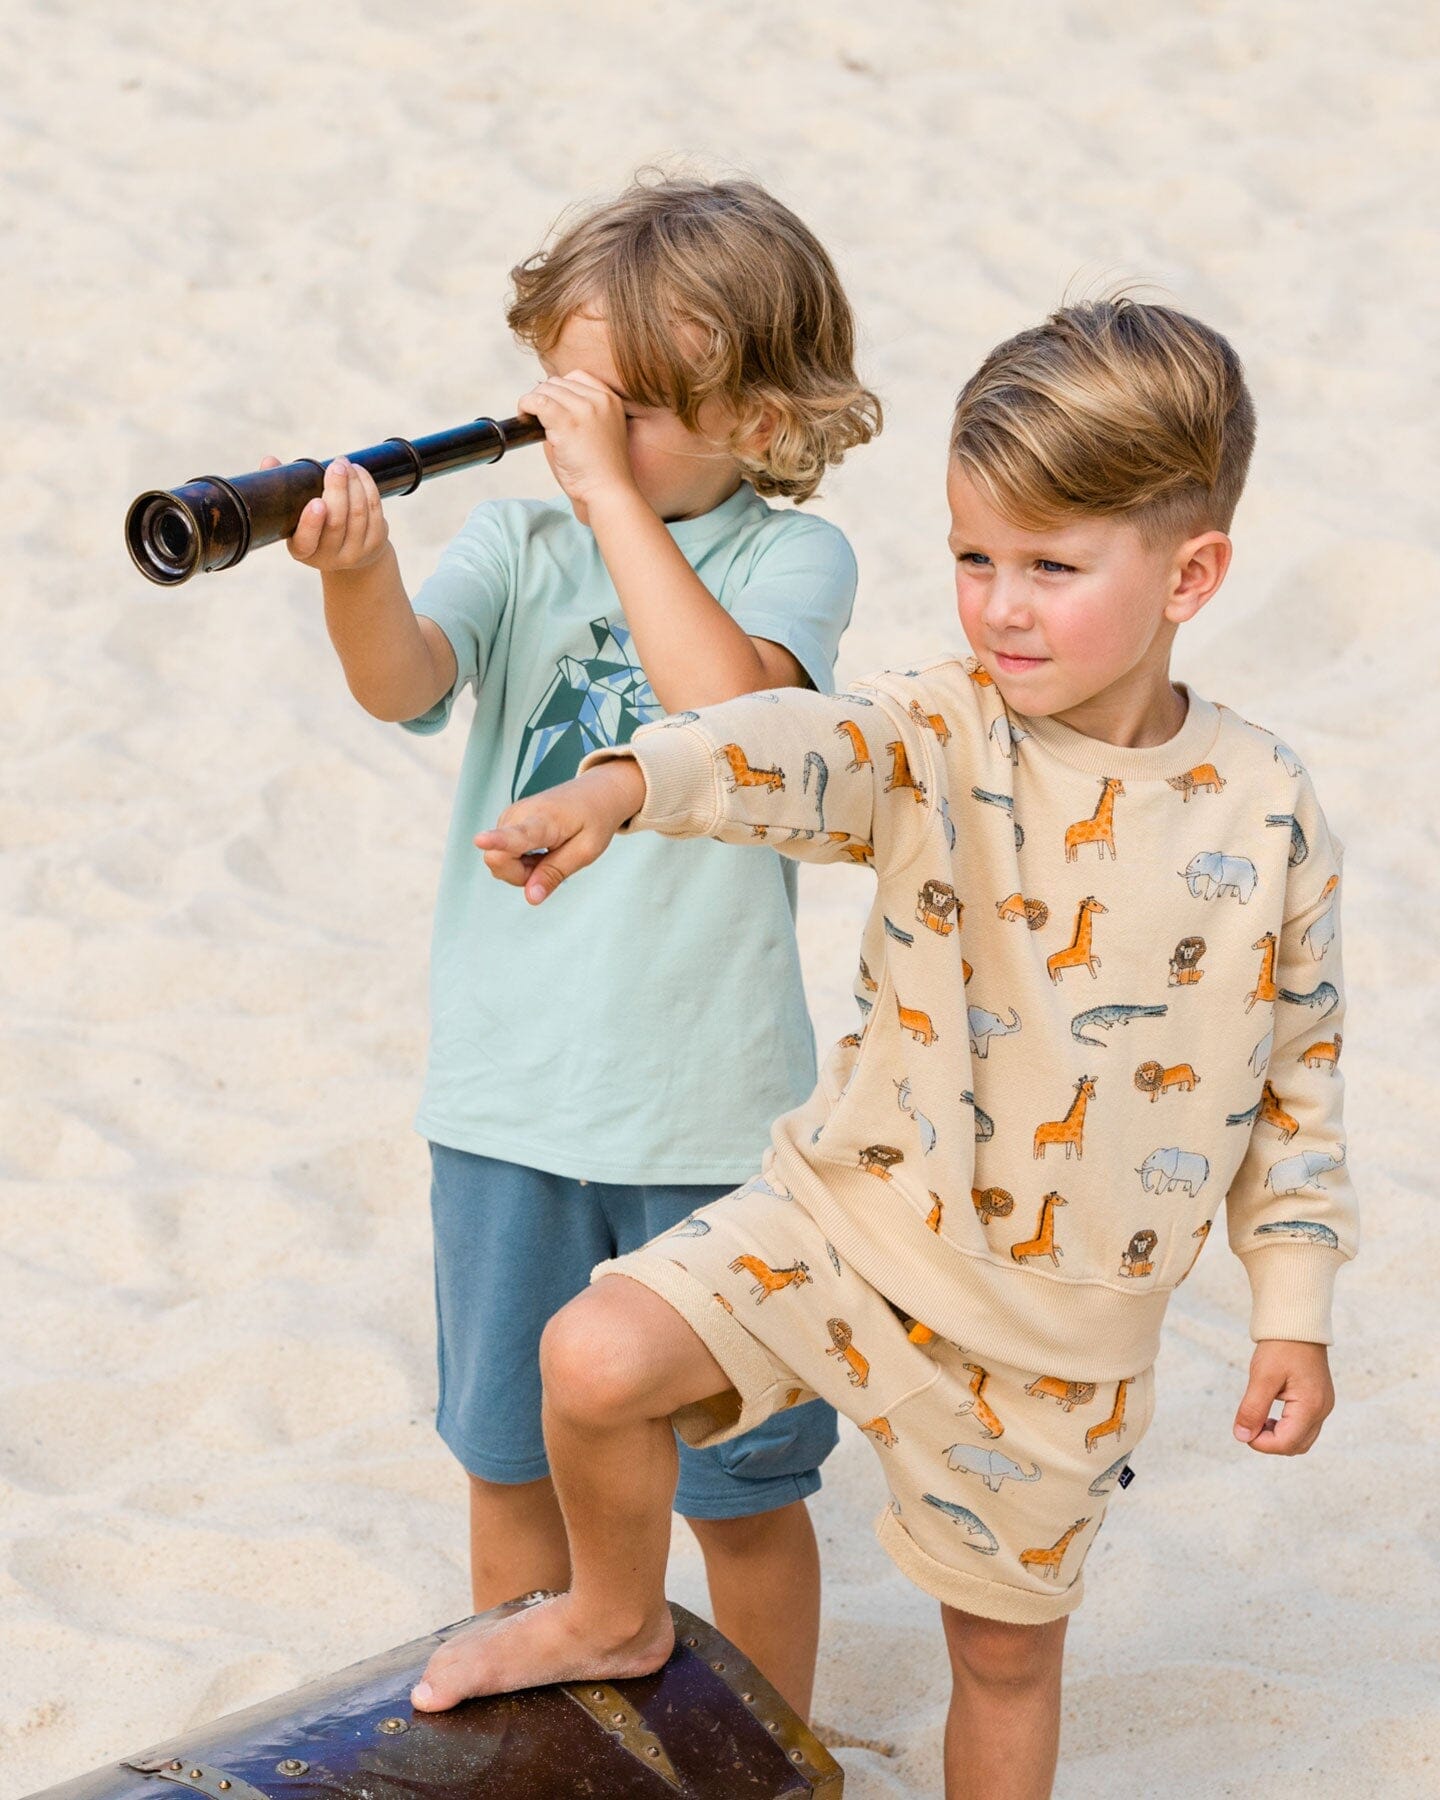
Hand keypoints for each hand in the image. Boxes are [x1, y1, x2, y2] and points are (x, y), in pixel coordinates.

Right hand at [259, 454, 390, 572]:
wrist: (347, 550)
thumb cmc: (314, 524)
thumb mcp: (294, 515)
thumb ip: (282, 490)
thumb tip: (269, 461)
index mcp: (304, 551)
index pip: (306, 541)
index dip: (312, 523)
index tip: (317, 502)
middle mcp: (330, 557)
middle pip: (337, 522)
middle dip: (338, 489)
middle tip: (336, 466)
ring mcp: (355, 552)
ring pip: (358, 513)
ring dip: (354, 483)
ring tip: (344, 463)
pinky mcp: (375, 542)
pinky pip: (374, 510)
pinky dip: (367, 486)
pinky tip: (359, 472)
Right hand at [474, 761, 646, 903]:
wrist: (594, 792)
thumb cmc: (593, 821)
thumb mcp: (586, 852)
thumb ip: (555, 874)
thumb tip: (530, 898)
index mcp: (544, 821)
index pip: (517, 834)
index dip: (495, 840)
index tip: (479, 840)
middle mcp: (519, 815)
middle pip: (499, 860)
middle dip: (522, 876)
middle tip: (553, 863)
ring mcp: (509, 816)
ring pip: (500, 861)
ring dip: (524, 868)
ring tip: (550, 851)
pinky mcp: (505, 821)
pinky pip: (503, 855)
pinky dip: (522, 861)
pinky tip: (541, 847)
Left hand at [516, 370, 636, 511]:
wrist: (608, 492)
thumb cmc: (598, 471)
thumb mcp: (596, 432)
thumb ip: (576, 413)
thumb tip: (543, 402)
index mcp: (611, 400)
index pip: (577, 377)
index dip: (558, 390)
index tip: (552, 408)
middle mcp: (600, 399)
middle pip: (558, 382)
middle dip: (544, 397)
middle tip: (538, 420)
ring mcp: (584, 409)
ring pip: (546, 389)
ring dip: (534, 403)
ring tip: (532, 422)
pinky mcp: (568, 422)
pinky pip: (537, 401)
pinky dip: (526, 406)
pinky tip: (524, 417)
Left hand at [1232, 1340, 1333, 1454]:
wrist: (1297, 1323)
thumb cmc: (1280, 1347)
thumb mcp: (1261, 1377)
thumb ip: (1252, 1409)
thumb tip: (1242, 1436)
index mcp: (1311, 1406)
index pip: (1286, 1443)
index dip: (1261, 1443)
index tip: (1243, 1429)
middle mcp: (1322, 1410)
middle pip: (1296, 1446)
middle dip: (1270, 1443)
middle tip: (1249, 1424)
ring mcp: (1323, 1406)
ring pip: (1302, 1439)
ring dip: (1278, 1437)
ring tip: (1259, 1419)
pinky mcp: (1319, 1401)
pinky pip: (1304, 1426)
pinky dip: (1286, 1427)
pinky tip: (1269, 1415)